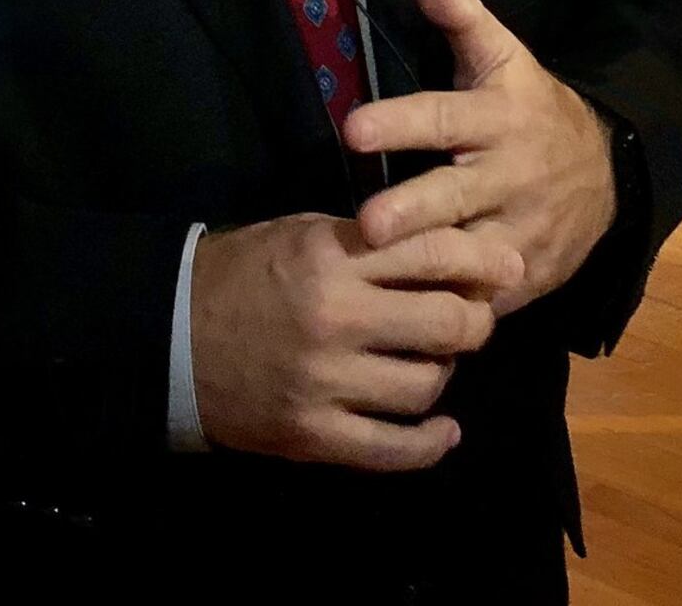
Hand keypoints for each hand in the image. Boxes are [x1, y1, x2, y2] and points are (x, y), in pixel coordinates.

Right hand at [189, 211, 523, 470]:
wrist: (171, 332)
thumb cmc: (245, 271)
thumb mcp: (304, 233)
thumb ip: (369, 242)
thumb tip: (446, 254)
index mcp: (333, 257)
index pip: (432, 253)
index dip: (482, 260)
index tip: (510, 265)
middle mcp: (336, 317)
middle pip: (447, 325)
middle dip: (474, 321)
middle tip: (473, 319)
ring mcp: (325, 382)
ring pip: (426, 386)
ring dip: (442, 374)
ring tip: (433, 362)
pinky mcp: (313, 434)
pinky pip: (393, 449)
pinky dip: (428, 443)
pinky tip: (442, 431)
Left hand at [341, 0, 617, 318]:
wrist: (610, 173)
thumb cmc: (531, 107)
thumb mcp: (503, 55)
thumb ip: (460, 16)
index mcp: (496, 117)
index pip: (442, 117)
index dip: (399, 122)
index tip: (353, 128)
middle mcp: (509, 175)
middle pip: (454, 196)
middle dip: (411, 211)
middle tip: (366, 225)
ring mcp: (521, 230)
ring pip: (470, 255)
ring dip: (426, 268)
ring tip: (376, 279)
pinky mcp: (528, 275)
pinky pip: (487, 297)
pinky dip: (454, 307)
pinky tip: (409, 316)